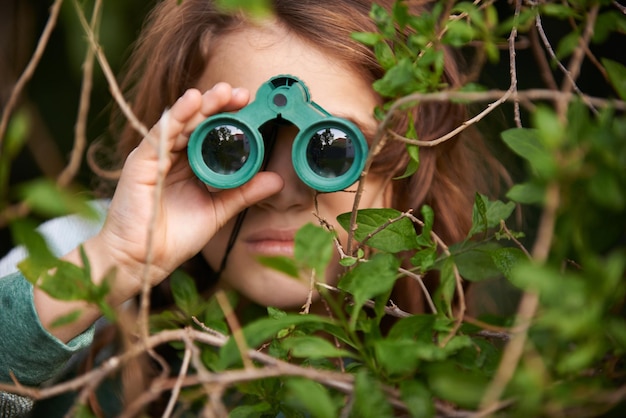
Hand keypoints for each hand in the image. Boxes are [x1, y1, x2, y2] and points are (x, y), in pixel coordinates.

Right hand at [91, 83, 282, 299]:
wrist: (143, 261)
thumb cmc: (175, 237)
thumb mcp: (218, 211)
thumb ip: (243, 193)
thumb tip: (277, 180)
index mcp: (190, 165)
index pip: (210, 134)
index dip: (230, 118)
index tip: (252, 106)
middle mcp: (172, 156)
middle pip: (196, 123)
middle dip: (219, 105)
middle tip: (242, 93)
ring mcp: (156, 156)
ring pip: (179, 122)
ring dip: (201, 105)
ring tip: (223, 92)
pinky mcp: (141, 162)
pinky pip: (159, 134)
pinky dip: (176, 116)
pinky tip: (191, 102)